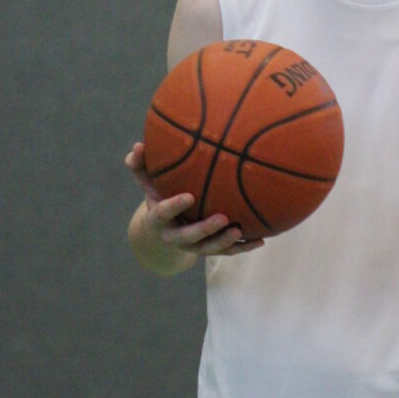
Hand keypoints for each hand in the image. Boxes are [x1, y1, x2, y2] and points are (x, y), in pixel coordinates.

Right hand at [125, 142, 263, 257]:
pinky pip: (226, 251)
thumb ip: (140, 165)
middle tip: (223, 218)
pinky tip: (260, 239)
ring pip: (209, 248)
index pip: (163, 213)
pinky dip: (243, 247)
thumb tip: (137, 145)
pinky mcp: (208, 249)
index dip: (175, 207)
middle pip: (189, 237)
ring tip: (240, 230)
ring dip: (225, 241)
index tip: (189, 196)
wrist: (163, 229)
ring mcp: (193, 246)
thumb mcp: (147, 182)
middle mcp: (175, 236)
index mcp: (159, 219)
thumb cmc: (159, 195)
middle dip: (206, 230)